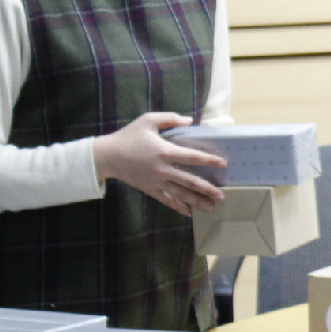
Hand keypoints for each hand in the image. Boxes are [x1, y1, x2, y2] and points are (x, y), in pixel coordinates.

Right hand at [92, 112, 226, 215]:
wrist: (107, 156)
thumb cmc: (128, 136)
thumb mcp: (148, 120)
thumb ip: (170, 118)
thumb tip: (190, 120)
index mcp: (164, 151)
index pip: (192, 157)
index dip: (208, 161)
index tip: (223, 164)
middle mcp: (162, 169)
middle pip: (189, 181)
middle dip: (207, 189)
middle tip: (222, 195)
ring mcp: (156, 181)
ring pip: (180, 194)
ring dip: (196, 201)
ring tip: (211, 207)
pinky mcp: (149, 189)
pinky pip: (166, 200)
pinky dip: (178, 207)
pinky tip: (189, 213)